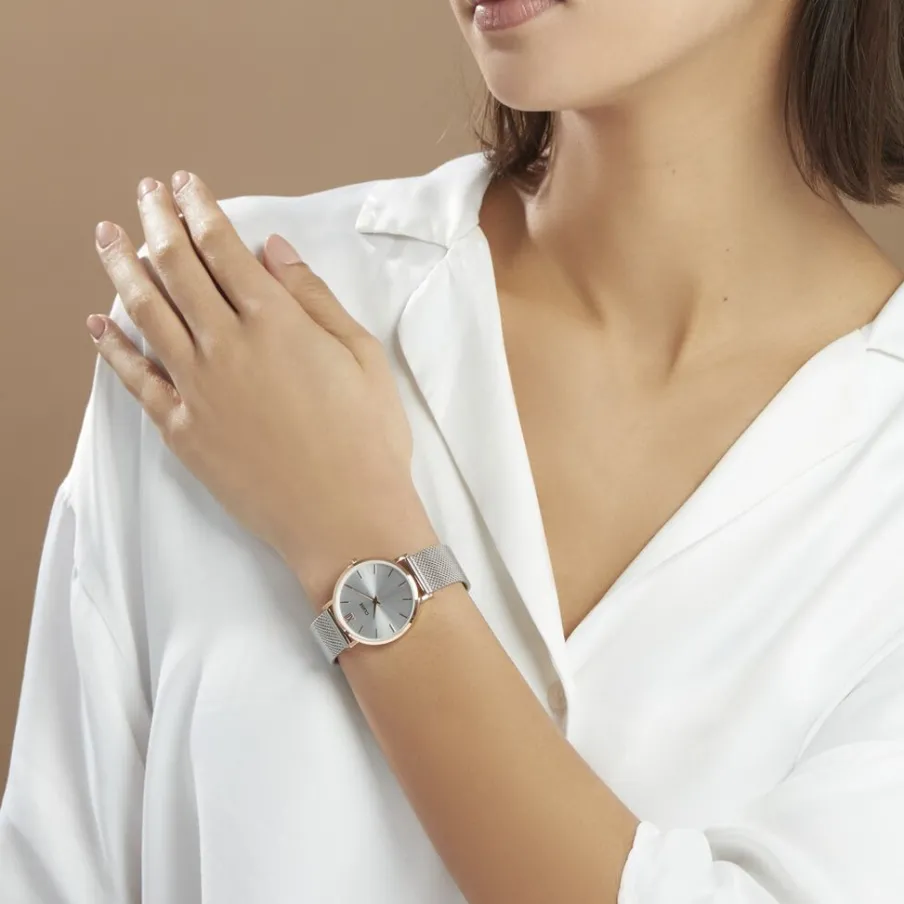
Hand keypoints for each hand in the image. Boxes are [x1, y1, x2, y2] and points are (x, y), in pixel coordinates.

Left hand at [90, 171, 436, 601]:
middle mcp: (227, 346)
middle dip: (158, 222)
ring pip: (147, 313)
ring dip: (123, 267)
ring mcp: (198, 389)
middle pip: (177, 268)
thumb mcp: (361, 356)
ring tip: (107, 235)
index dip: (201, 210)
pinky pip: (136, 381)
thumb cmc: (367, 438)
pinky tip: (97, 325)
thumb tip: (272, 250)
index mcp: (276, 322)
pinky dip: (113, 349)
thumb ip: (313, 298)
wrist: (345, 518)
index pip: (223, 248)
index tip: (186, 185)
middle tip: (145, 193)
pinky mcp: (183, 430)